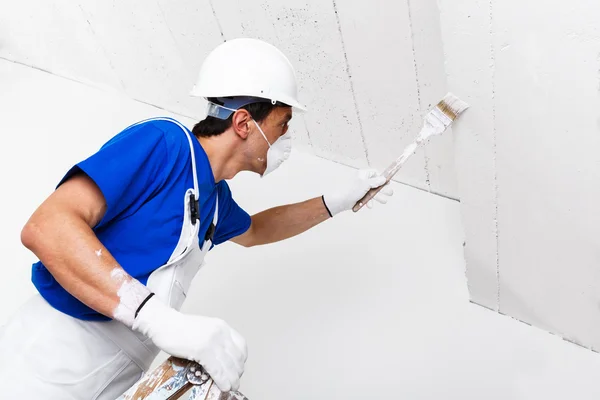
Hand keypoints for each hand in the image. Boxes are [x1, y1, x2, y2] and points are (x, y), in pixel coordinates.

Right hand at [132, 296, 246, 391]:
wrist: (163, 323)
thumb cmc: (179, 328)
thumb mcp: (204, 329)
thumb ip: (214, 340)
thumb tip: (220, 358)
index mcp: (222, 326)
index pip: (241, 344)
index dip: (241, 359)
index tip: (238, 367)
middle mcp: (220, 332)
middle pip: (237, 356)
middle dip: (237, 371)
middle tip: (235, 380)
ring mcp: (212, 341)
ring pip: (229, 365)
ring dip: (232, 379)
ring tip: (231, 387)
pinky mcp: (202, 350)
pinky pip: (217, 369)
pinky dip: (222, 380)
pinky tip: (223, 386)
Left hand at [323, 169, 393, 215]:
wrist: (340, 201)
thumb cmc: (351, 190)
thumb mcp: (365, 184)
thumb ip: (375, 181)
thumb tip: (384, 178)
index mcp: (363, 174)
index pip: (375, 173)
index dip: (382, 178)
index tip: (387, 182)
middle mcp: (363, 181)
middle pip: (376, 184)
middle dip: (383, 189)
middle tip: (390, 193)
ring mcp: (361, 189)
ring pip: (373, 192)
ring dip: (378, 197)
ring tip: (384, 201)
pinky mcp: (359, 197)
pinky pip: (367, 198)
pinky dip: (369, 202)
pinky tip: (369, 205)